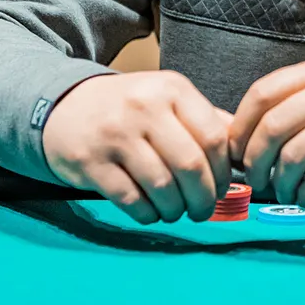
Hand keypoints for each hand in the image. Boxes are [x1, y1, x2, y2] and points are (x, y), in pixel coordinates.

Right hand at [41, 71, 231, 224]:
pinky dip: (148, 215)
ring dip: (175, 210)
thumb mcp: (167, 98)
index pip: (214, 138)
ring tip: (175, 211)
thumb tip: (241, 153)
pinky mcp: (91, 162)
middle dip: (204, 198)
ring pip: (162, 187)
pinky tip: (150, 212)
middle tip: (202, 211)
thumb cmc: (127, 108)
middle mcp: (144, 107)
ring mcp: (116, 134)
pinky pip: (132, 201)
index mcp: (171, 89)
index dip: (223, 172)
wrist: (64, 106)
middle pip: (191, 165)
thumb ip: (204, 120)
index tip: (221, 188)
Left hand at [229, 56, 304, 206]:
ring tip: (282, 192)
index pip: (263, 93)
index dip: (241, 126)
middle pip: (272, 127)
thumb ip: (296, 103)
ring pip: (293, 156)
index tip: (235, 151)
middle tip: (255, 179)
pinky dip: (304, 196)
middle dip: (254, 161)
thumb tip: (240, 135)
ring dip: (279, 183)